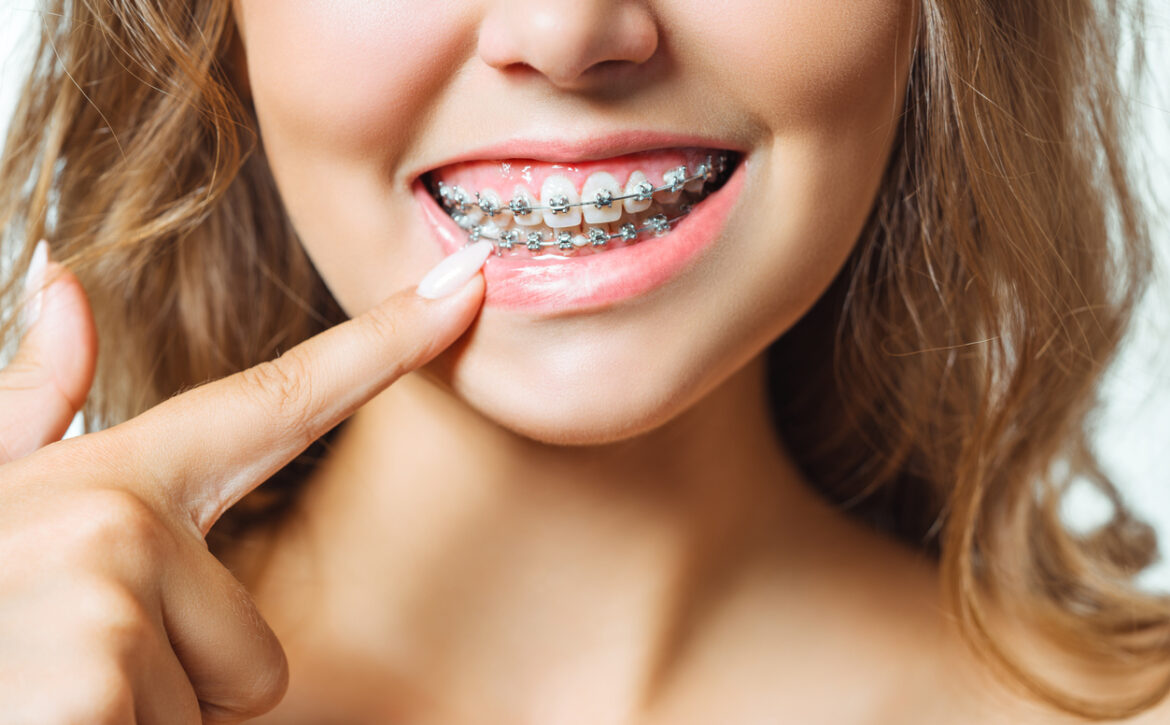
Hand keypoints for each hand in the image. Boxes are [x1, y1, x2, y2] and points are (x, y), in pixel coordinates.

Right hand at [0, 241, 489, 722]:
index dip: (387, 341)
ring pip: (222, 713)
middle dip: (181, 690)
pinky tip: (61, 717)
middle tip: (78, 674)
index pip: (281, 397)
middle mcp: (116, 520)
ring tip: (61, 695)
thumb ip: (29, 410)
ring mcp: (106, 602)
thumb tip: (62, 280)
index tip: (471, 282)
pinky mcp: (92, 685)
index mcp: (112, 480)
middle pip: (257, 652)